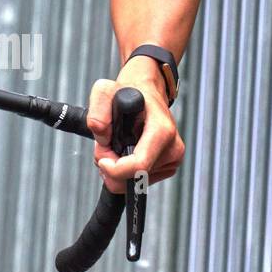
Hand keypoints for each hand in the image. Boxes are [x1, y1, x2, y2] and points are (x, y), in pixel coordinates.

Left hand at [87, 57, 183, 194]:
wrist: (145, 94)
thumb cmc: (128, 92)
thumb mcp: (105, 91)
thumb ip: (98, 111)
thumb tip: (101, 136)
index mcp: (161, 129)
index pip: (140, 164)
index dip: (116, 169)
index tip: (102, 161)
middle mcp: (173, 147)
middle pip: (136, 176)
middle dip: (113, 167)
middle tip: (104, 147)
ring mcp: (173, 159)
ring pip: (137, 180)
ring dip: (119, 168)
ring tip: (116, 144)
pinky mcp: (169, 166)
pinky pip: (141, 178)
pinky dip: (127, 169)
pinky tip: (126, 150)